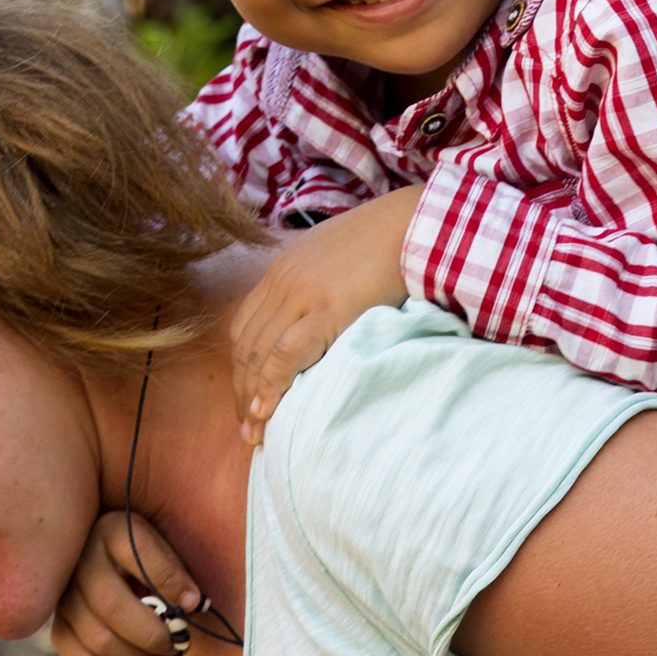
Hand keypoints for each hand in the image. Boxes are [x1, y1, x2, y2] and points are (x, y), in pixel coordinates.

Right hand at [51, 511, 203, 655]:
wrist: (106, 561)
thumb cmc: (144, 556)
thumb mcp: (162, 546)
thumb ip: (176, 571)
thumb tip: (190, 605)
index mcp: (111, 531)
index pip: (138, 551)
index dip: (168, 580)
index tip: (194, 603)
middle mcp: (80, 561)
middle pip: (112, 606)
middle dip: (154, 635)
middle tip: (180, 645)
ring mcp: (64, 596)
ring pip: (98, 640)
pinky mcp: (59, 627)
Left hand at [231, 184, 423, 442]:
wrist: (415, 222)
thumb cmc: (389, 242)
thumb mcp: (339, 259)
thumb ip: (321, 285)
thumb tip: (324, 321)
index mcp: (283, 269)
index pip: (245, 328)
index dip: (242, 369)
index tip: (248, 400)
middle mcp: (283, 281)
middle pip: (245, 346)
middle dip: (241, 391)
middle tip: (247, 430)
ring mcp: (301, 293)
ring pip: (258, 354)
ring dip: (251, 397)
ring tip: (256, 433)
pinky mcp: (326, 308)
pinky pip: (285, 354)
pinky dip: (271, 385)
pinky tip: (267, 411)